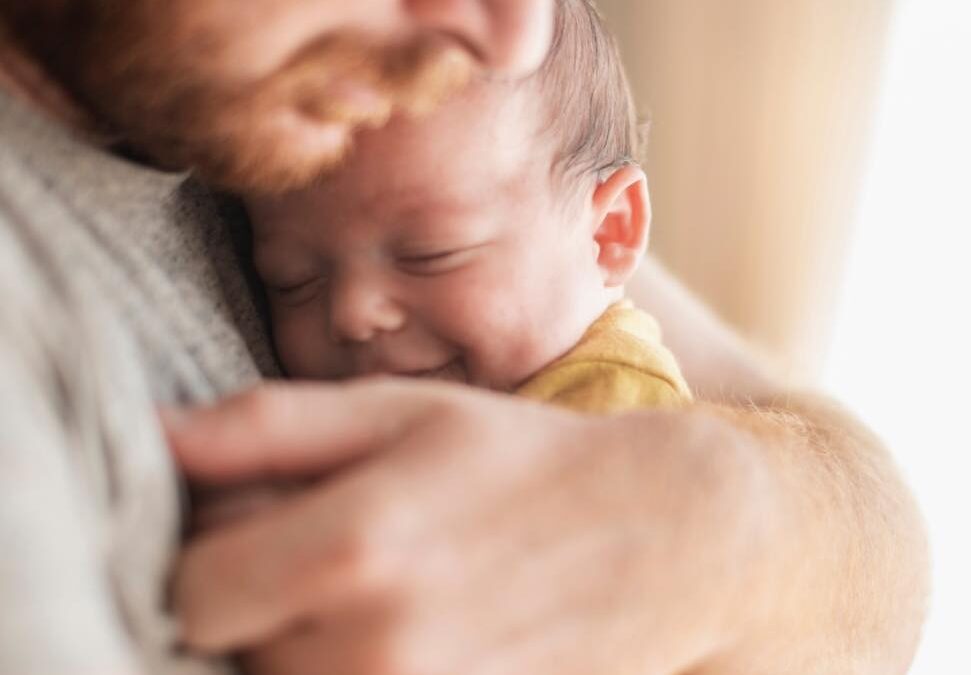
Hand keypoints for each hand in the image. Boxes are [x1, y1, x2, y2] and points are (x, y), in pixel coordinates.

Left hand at [167, 379, 760, 674]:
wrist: (656, 539)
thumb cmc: (521, 462)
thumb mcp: (400, 413)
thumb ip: (266, 426)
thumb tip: (151, 433)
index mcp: (350, 548)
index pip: (189, 593)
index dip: (205, 555)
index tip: (253, 526)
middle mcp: (371, 650)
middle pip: (229, 651)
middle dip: (252, 598)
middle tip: (320, 549)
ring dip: (296, 640)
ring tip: (366, 586)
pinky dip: (345, 665)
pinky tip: (399, 621)